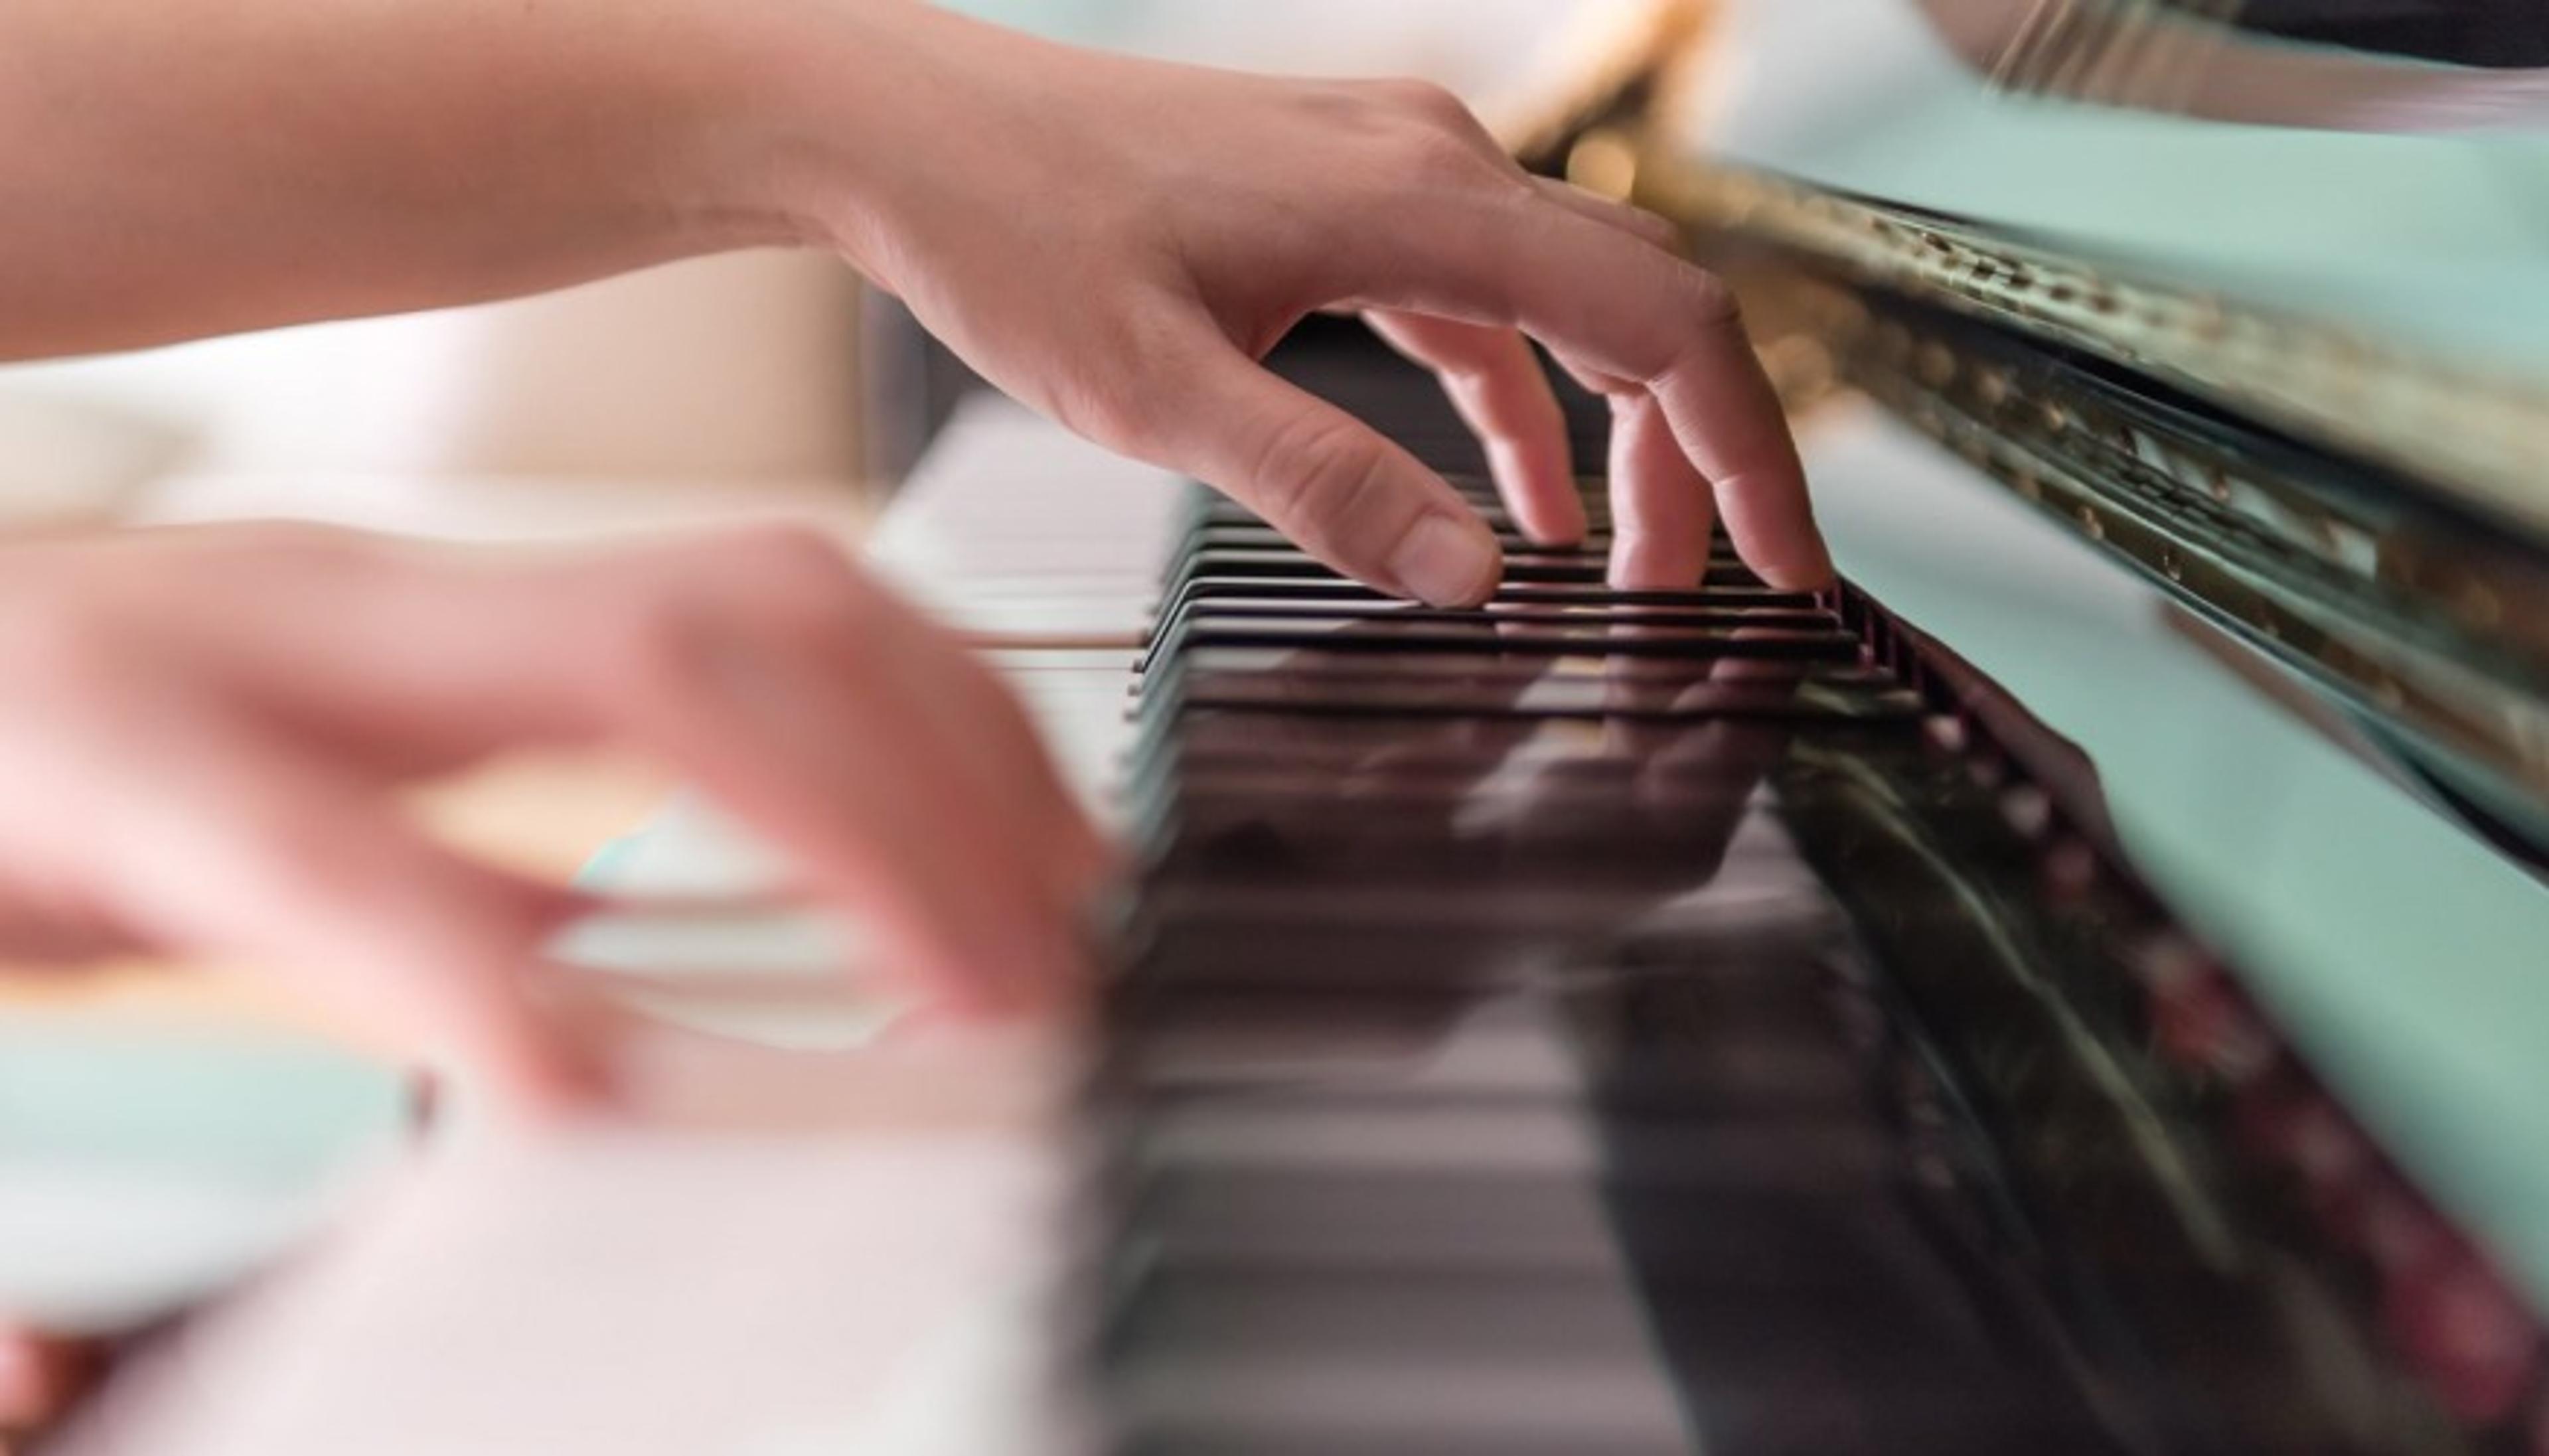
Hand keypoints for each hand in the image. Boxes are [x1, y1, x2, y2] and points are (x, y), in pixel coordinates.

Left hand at [0, 523, 1105, 1102]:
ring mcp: (429, 584)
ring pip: (750, 592)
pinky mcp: (508, 601)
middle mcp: (300, 621)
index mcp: (118, 736)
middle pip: (645, 657)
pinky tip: (975, 825)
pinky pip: (764, 607)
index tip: (627, 1122)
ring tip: (1047, 909)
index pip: (321, 847)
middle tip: (1004, 998)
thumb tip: (47, 1389)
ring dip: (939, 745)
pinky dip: (909, 712)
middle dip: (873, 824)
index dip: (484, 980)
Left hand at [786, 8, 1829, 604]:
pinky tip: (1517, 492)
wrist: (911, 126)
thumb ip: (1322, 481)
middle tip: (1709, 593)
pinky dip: (1527, 395)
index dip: (1748, 449)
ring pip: (1577, 298)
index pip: (1662, 323)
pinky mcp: (1349, 192)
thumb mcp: (1158, 393)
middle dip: (1702, 455)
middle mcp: (1435, 162)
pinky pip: (1489, 295)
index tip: (1786, 564)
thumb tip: (1473, 574)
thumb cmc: (1011, 234)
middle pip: (1649, 304)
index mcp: (1419, 203)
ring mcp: (1396, 166)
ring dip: (1619, 432)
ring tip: (1625, 565)